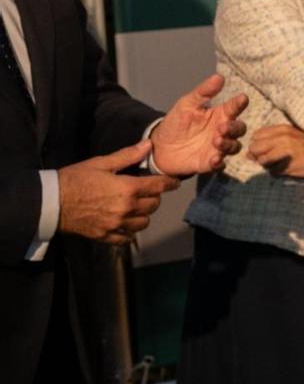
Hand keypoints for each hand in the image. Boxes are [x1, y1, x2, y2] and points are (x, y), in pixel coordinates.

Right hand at [56, 143, 177, 243]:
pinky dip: (130, 232)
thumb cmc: (75, 179)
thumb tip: (149, 145)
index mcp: (127, 189)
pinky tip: (126, 223)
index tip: (173, 182)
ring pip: (144, 222)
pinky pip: (126, 238)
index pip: (159, 187)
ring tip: (136, 206)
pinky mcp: (104, 235)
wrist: (50, 202)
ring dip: (144, 214)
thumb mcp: (101, 163)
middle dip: (154, 197)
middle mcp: (125, 209)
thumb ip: (128, 156)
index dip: (169, 183)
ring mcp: (116, 224)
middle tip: (147, 191)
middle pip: (153, 205)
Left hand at [149, 73, 247, 177]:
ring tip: (216, 141)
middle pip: (239, 129)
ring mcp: (217, 148)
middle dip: (234, 128)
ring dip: (229, 144)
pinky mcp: (209, 162)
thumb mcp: (186, 104)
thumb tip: (219, 77)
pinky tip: (214, 159)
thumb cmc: (176, 123)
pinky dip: (219, 162)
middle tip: (222, 127)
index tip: (242, 99)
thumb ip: (203, 92)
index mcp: (219, 115)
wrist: (159, 147)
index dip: (239, 103)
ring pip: (234, 146)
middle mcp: (222, 131)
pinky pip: (220, 164)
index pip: (234, 108)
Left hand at [245, 124, 303, 178]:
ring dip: (268, 165)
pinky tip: (288, 169)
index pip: (256, 136)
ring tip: (280, 163)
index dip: (258, 144)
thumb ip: (273, 139)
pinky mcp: (289, 167)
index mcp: (283, 129)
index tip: (266, 148)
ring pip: (262, 162)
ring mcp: (285, 153)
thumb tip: (250, 152)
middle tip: (269, 158)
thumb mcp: (294, 134)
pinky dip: (278, 173)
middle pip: (254, 149)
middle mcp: (282, 139)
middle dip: (258, 155)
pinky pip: (273, 173)